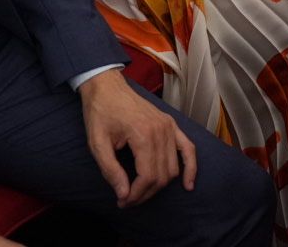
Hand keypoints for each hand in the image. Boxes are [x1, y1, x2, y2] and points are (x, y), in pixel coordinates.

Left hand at [78, 69, 196, 206]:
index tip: (123, 201)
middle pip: (162, 176)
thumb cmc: (100, 112)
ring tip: (142, 193)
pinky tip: (188, 184)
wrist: (106, 86)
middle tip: (128, 200)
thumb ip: (110, 170)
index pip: (148, 176)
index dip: (136, 195)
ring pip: (173, 168)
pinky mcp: (171, 124)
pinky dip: (190, 168)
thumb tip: (124, 194)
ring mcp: (169, 127)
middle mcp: (161, 131)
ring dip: (159, 186)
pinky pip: (188, 149)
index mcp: (143, 134)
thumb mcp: (97, 142)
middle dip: (145, 193)